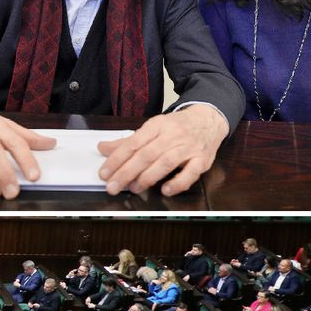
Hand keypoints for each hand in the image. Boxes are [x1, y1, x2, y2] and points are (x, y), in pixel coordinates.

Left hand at [97, 104, 227, 195]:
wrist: (208, 119)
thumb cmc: (176, 127)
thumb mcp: (152, 129)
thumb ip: (127, 142)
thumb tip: (102, 148)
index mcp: (156, 126)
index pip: (133, 144)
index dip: (116, 159)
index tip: (104, 173)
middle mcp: (172, 135)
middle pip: (146, 154)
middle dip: (127, 172)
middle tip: (113, 186)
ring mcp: (188, 148)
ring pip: (166, 162)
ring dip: (148, 177)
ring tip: (134, 188)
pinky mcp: (202, 160)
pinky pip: (191, 173)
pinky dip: (178, 182)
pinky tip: (166, 190)